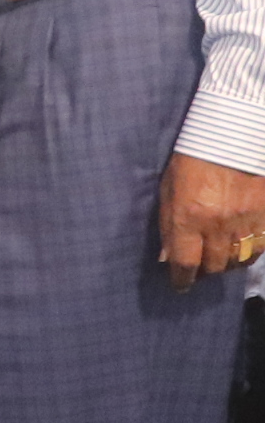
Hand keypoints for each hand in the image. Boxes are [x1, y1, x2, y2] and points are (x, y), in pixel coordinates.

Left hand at [157, 150, 264, 290]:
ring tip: (218, 260)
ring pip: (238, 261)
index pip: (185, 263)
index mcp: (188, 218)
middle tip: (198, 270)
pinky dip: (250, 254)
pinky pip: (260, 248)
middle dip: (204, 272)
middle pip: (213, 266)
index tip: (180, 285)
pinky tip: (241, 250)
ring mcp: (245, 222)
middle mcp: (217, 225)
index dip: (182, 279)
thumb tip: (167, 257)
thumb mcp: (168, 189)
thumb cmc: (192, 160)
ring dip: (226, 265)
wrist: (232, 137)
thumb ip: (167, 224)